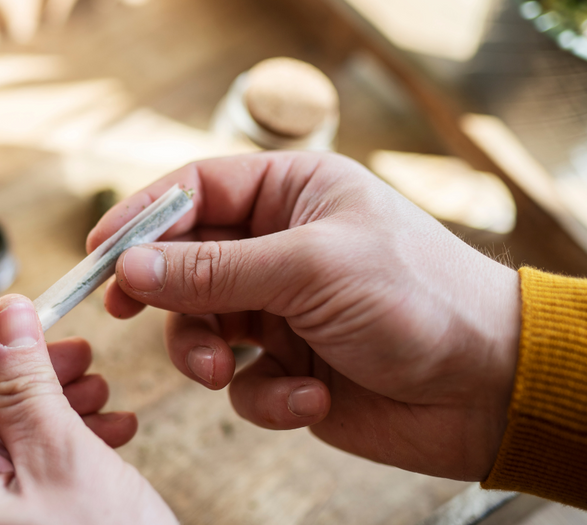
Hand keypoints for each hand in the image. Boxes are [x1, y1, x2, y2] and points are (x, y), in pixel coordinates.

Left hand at [0, 294, 175, 524]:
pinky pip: (9, 482)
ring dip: (46, 411)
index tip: (30, 319)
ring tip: (99, 396)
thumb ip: (24, 383)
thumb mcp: (63, 463)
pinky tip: (104, 436)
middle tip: (76, 357)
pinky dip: (53, 452)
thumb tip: (5, 317)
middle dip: (23, 379)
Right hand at [89, 152, 520, 480]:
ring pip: (201, 324)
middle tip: (129, 311)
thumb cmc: (418, 298)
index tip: (99, 251)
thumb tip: (129, 265)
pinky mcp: (289, 364)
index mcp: (293, 192)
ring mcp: (282, 307)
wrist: (487, 386)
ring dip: (202, 351)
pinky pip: (241, 380)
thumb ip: (212, 271)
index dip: (143, 217)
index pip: (196, 191)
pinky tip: (310, 395)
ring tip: (222, 371)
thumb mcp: (308, 268)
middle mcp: (282, 244)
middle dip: (164, 293)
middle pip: (186, 259)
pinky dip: (265, 395)